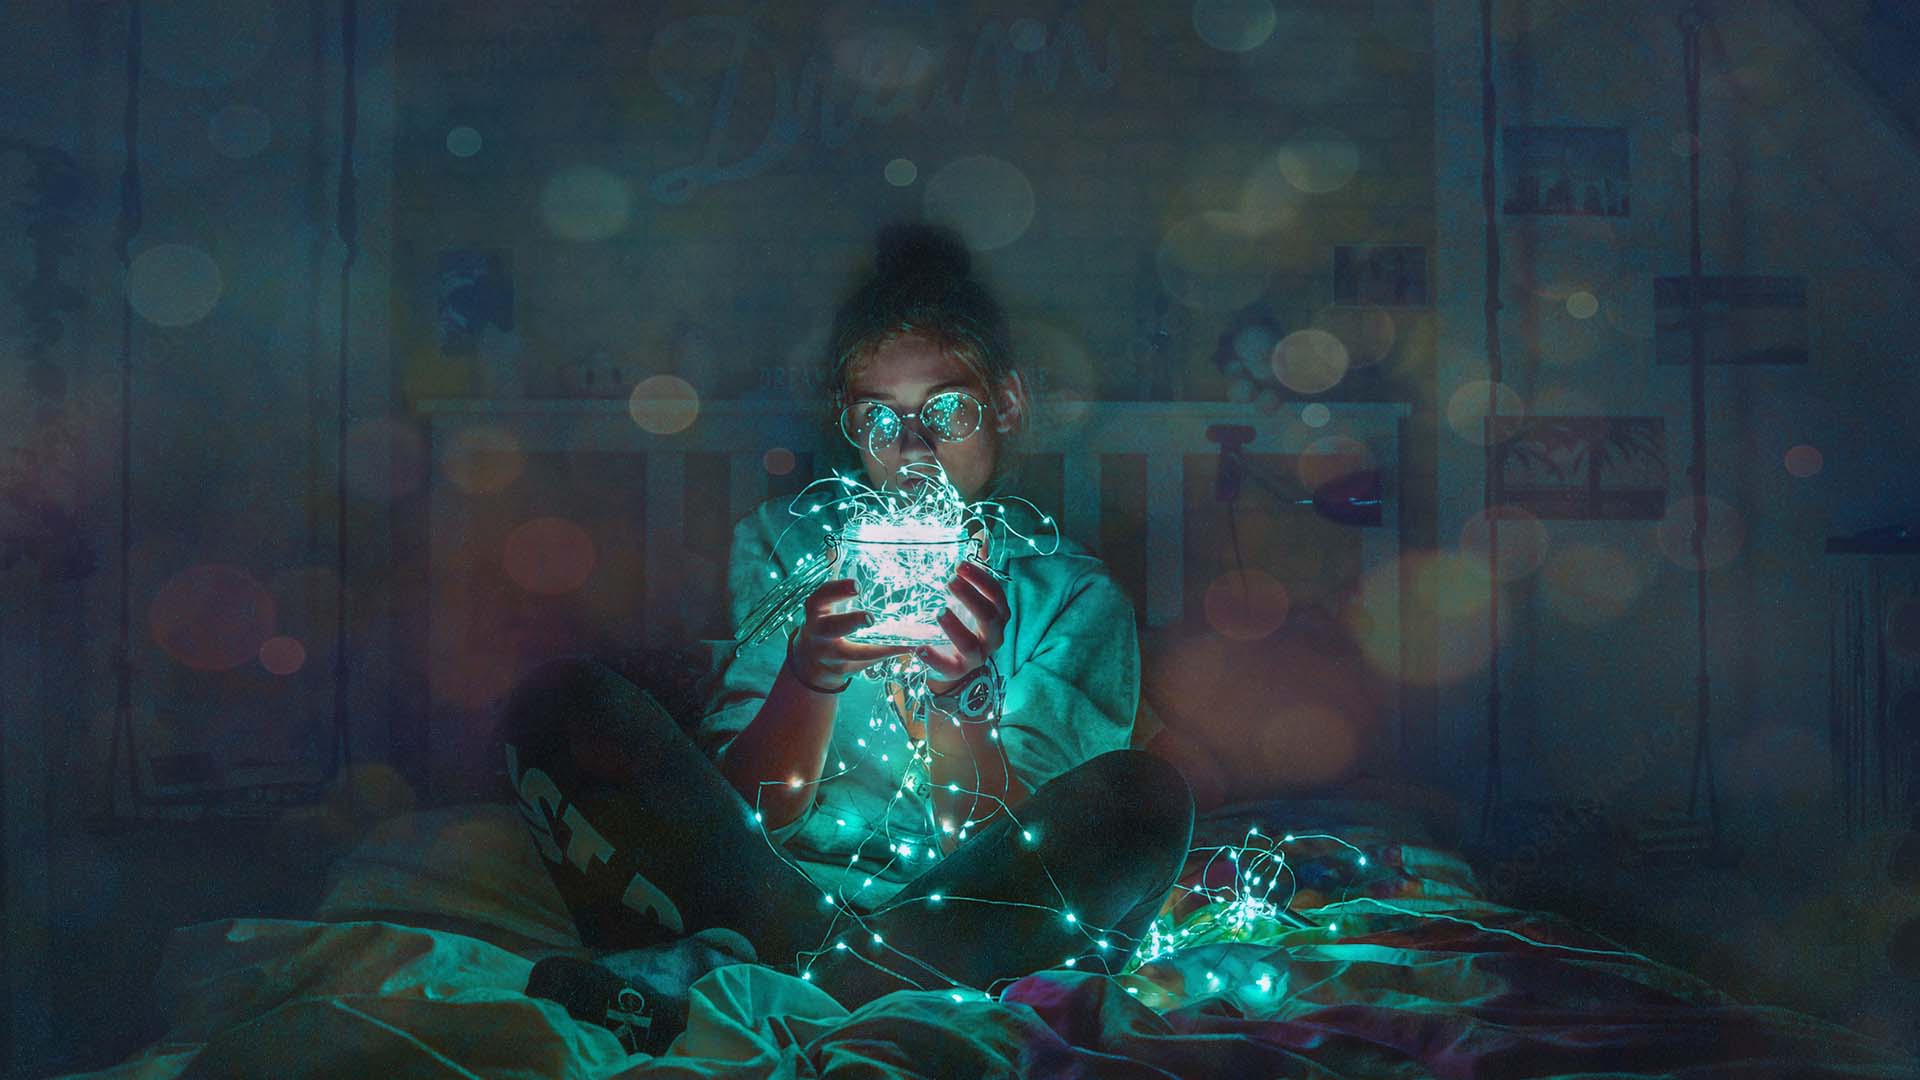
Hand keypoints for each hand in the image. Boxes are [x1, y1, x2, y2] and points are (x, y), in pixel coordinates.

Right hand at [786, 578, 913, 692]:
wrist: (810, 662)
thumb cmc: (823, 622)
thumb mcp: (823, 602)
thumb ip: (833, 579)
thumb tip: (832, 548)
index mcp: (816, 611)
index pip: (821, 598)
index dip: (837, 591)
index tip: (857, 585)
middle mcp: (820, 633)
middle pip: (832, 627)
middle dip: (851, 622)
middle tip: (870, 617)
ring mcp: (831, 654)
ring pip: (854, 653)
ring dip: (879, 647)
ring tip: (905, 640)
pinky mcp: (845, 669)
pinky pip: (868, 662)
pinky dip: (888, 654)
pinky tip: (909, 647)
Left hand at [917, 560, 1008, 692]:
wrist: (954, 660)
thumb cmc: (965, 621)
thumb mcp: (971, 596)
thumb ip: (977, 569)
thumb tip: (981, 535)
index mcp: (998, 614)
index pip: (997, 594)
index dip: (981, 578)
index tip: (960, 563)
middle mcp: (992, 636)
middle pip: (989, 617)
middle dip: (971, 597)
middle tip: (949, 580)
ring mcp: (976, 656)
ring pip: (970, 644)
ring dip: (955, 627)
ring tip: (939, 611)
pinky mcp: (957, 670)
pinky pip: (947, 667)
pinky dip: (933, 658)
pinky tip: (919, 648)